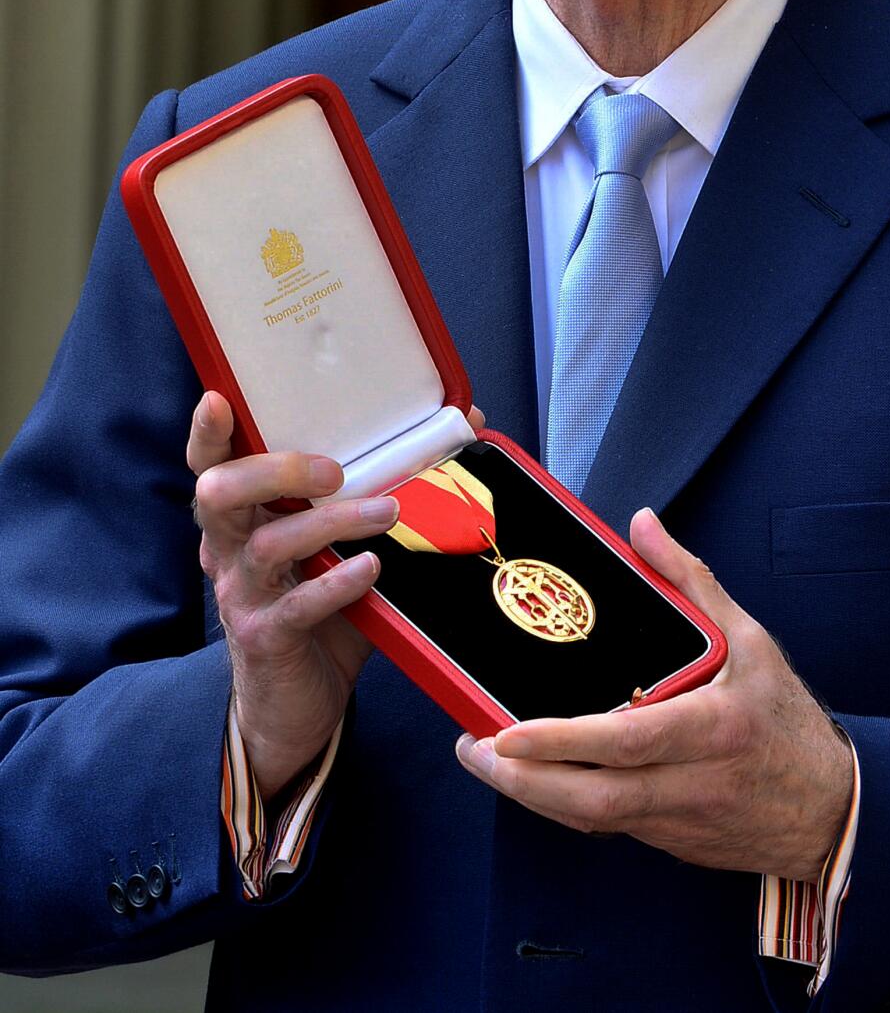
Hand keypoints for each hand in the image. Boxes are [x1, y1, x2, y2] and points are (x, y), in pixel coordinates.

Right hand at [189, 391, 485, 799]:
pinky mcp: (268, 638)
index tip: (221, 399)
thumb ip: (387, 488)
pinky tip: (371, 569)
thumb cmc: (323, 611)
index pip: (210, 466)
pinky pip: (298, 606)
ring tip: (386, 512)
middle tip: (335, 471)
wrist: (296, 708)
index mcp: (242, 520)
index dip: (208, 433)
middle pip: (222, 494)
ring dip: (332, 522)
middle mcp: (230, 551)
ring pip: (270, 544)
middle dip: (277, 471)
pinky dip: (337, 583)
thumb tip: (464, 421)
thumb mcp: (345, 548)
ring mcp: (244, 596)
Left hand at [455, 508, 851, 880]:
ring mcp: (675, 821)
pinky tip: (535, 779)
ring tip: (486, 760)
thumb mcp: (751, 641)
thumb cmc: (788, 722)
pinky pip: (608, 825)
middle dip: (524, 780)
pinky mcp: (668, 842)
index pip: (627, 741)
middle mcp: (690, 783)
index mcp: (712, 730)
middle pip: (593, 796)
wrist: (833, 813)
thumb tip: (642, 525)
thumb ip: (690, 580)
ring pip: (592, 818)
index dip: (563, 741)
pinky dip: (567, 804)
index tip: (509, 732)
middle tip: (474, 750)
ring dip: (533, 796)